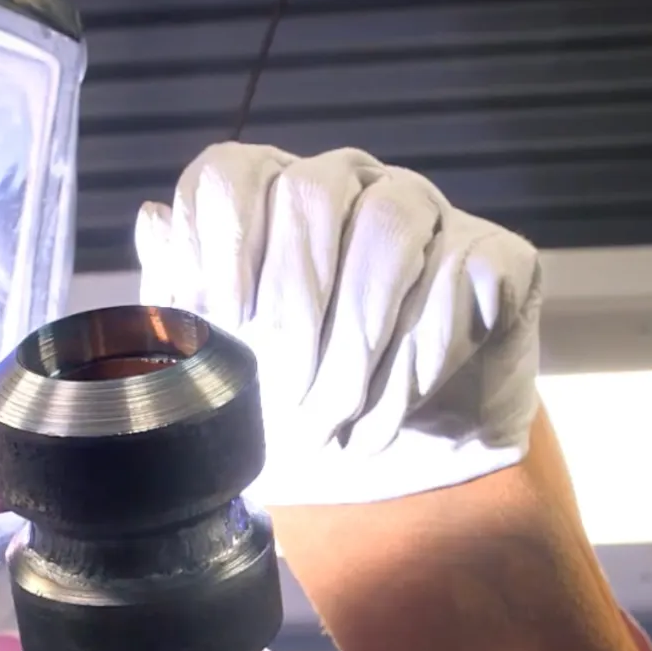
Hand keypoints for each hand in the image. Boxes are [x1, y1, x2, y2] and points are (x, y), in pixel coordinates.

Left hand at [136, 143, 543, 505]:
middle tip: (285, 399)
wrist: (399, 479)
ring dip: (356, 337)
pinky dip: (427, 348)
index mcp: (273, 202)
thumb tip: (153, 220)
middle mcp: (353, 188)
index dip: (219, 243)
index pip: (233, 171)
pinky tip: (395, 408)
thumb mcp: (221, 373)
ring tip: (336, 418)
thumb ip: (181, 299)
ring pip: (391, 222)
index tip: (222, 324)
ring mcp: (431, 216)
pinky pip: (469, 267)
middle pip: (312, 190)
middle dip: (291, 309)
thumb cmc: (301, 412)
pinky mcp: (498, 260)